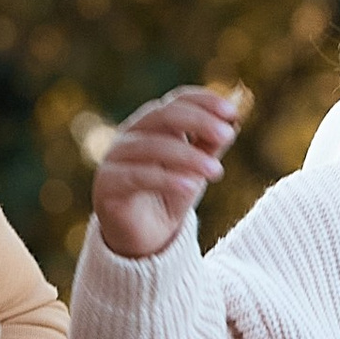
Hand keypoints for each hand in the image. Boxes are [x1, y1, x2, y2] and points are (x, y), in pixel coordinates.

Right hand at [93, 83, 243, 261]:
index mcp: (152, 124)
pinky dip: (166, 179)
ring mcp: (115, 157)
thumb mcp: (197, 168)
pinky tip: (191, 185)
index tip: (232, 112)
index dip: (203, 101)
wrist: (144, 238)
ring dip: (189, 156)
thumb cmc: (170, 195)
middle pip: (162, 115)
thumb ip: (210, 145)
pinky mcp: (107, 185)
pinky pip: (137, 176)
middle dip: (198, 122)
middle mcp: (131, 134)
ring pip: (151, 146)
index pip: (176, 100)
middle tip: (227, 135)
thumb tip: (232, 122)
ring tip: (216, 170)